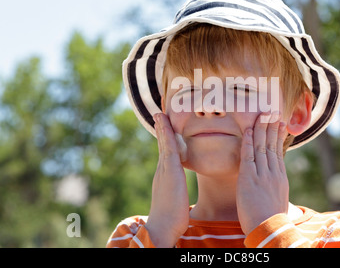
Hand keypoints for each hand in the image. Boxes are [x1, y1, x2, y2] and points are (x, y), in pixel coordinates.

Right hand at [145, 113, 189, 246]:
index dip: (166, 140)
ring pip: (164, 143)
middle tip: (159, 115)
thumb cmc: (171, 218)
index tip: (165, 128)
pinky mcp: (170, 170)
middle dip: (161, 129)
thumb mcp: (175, 200)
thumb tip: (177, 196)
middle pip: (163, 145)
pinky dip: (167, 134)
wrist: (162, 227)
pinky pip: (170, 147)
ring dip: (162, 127)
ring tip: (160, 114)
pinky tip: (165, 123)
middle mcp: (162, 170)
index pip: (166, 153)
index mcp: (165, 176)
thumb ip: (175, 193)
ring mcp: (164, 169)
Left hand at [236, 112, 288, 235]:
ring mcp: (262, 174)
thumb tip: (275, 186)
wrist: (270, 229)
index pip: (278, 151)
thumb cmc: (272, 220)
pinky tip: (247, 131)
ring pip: (261, 146)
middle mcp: (273, 172)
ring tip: (261, 116)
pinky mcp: (249, 178)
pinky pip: (248, 156)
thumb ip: (276, 188)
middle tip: (271, 113)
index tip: (279, 124)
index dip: (278, 136)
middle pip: (271, 145)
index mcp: (280, 177)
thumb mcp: (279, 200)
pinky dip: (248, 142)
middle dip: (271, 127)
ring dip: (260, 129)